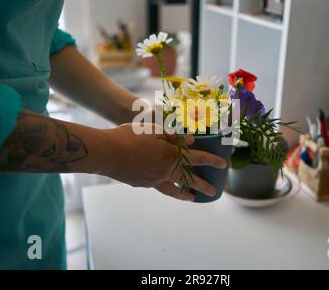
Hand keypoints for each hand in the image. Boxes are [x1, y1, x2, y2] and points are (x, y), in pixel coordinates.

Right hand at [97, 123, 227, 200]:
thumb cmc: (128, 137)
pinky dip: (166, 187)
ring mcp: (153, 180)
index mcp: (171, 155)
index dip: (212, 161)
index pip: (198, 159)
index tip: (223, 165)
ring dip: (185, 194)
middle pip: (190, 180)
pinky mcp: (142, 184)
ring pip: (174, 190)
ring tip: (191, 197)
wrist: (105, 153)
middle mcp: (165, 171)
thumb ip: (173, 136)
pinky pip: (158, 187)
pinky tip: (164, 184)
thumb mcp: (153, 130)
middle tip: (213, 192)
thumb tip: (191, 140)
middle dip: (203, 186)